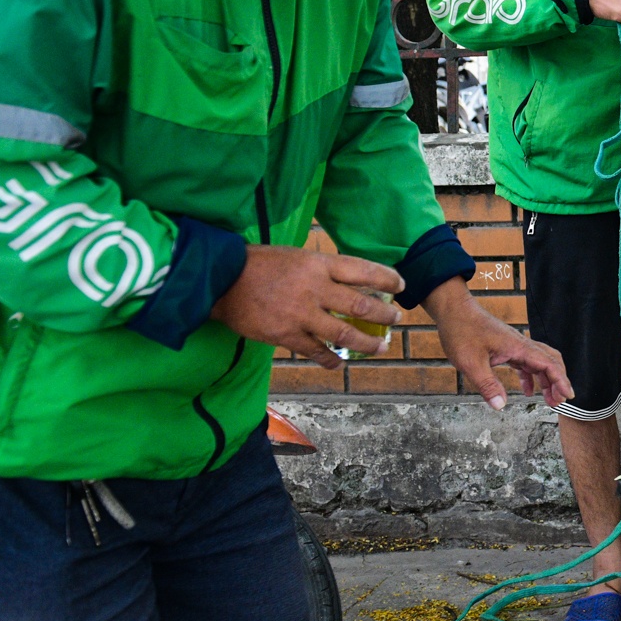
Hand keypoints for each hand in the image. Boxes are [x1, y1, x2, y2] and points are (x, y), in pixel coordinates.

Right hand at [210, 245, 402, 368]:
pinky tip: (339, 364)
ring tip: (381, 346)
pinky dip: (331, 359)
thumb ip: (322, 270)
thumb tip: (351, 281)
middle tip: (396, 319)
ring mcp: (301, 315)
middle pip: (361, 305)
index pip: (363, 271)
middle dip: (384, 314)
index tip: (401, 285)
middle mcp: (314, 289)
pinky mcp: (285, 335)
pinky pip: (316, 351)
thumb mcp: (296, 256)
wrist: (220, 279)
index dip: (387, 279)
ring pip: (344, 334)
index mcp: (318, 265)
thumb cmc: (259, 263)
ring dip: (368, 343)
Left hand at [424, 278, 571, 409]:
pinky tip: (528, 390)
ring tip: (549, 399)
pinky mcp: (506, 347)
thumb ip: (487, 385)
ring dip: (547, 380)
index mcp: (518, 347)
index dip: (561, 380)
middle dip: (559, 381)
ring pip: (540, 362)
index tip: (569, 395)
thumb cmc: (462, 331)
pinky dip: (531, 377)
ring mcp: (514, 345)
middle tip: (560, 401)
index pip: (548, 364)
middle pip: (551, 361)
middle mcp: (521, 345)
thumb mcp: (471, 362)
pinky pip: (526, 363)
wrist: (454, 310)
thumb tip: (500, 405)